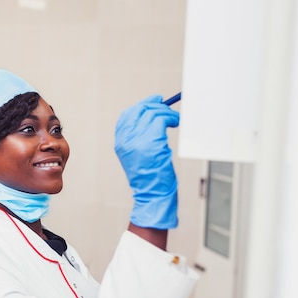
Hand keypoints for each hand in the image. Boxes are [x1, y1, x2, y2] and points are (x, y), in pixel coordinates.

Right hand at [114, 95, 178, 228]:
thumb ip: (140, 137)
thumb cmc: (150, 176)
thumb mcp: (138, 155)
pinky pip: (162, 120)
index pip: (127, 115)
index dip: (141, 106)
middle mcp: (126, 140)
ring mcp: (138, 140)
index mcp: (120, 142)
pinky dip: (172, 118)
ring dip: (167, 113)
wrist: (152, 194)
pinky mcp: (152, 142)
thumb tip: (152, 114)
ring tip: (175, 119)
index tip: (154, 102)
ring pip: (153, 113)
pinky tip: (176, 122)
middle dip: (156, 106)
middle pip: (140, 110)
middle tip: (168, 109)